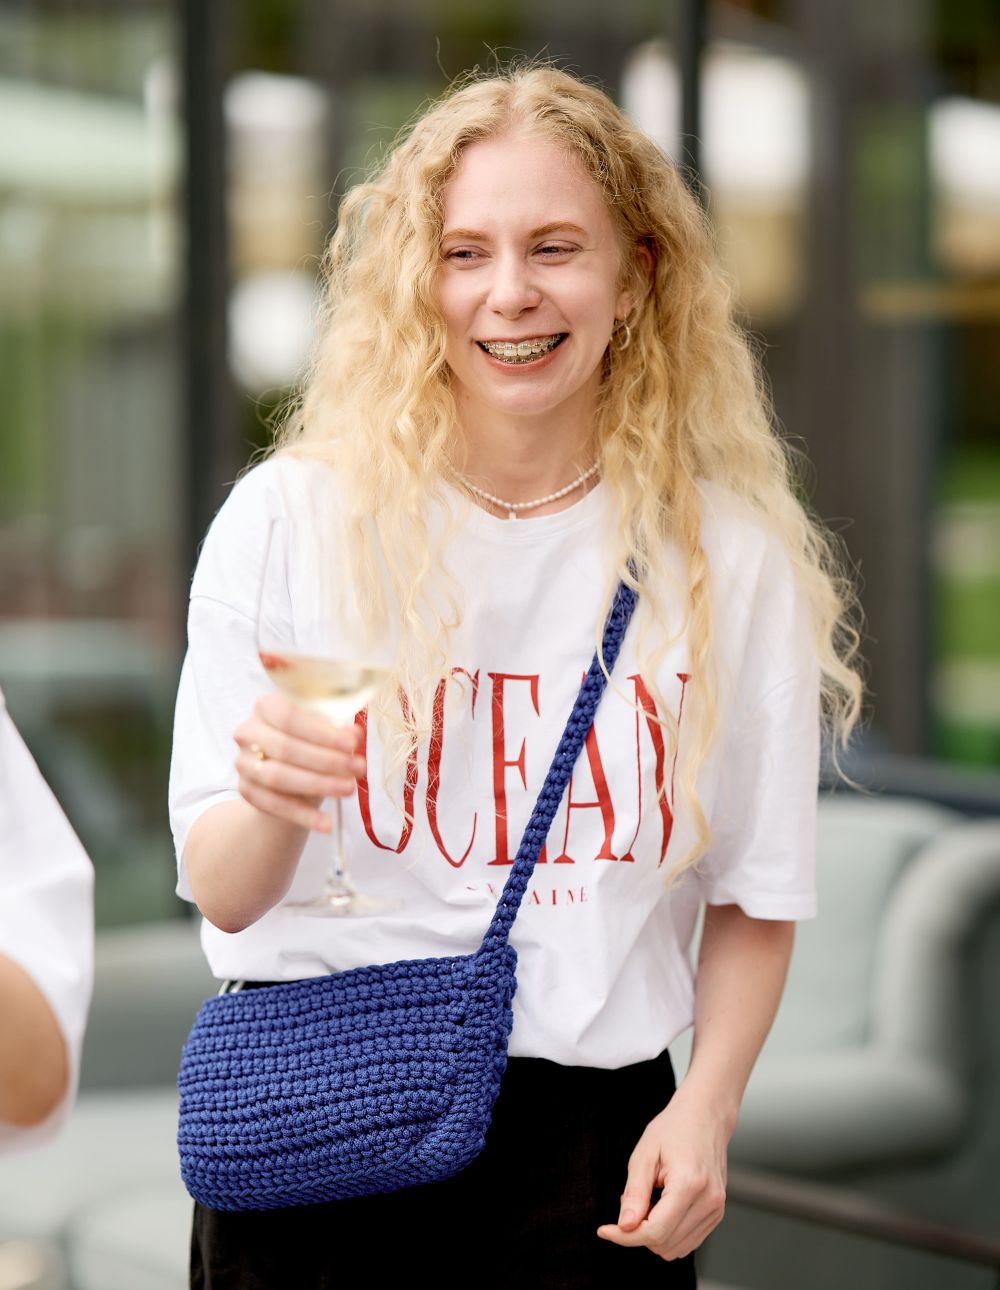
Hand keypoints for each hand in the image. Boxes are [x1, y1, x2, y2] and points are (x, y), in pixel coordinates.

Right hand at [233, 692, 366, 833]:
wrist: (288, 773)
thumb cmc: (309, 742)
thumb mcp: (323, 730)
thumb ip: (337, 728)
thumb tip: (354, 734)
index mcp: (266, 706)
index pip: (290, 716)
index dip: (322, 731)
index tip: (353, 743)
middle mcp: (248, 732)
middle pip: (285, 747)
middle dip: (326, 760)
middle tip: (358, 768)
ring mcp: (243, 762)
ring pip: (278, 777)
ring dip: (318, 785)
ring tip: (348, 789)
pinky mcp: (246, 790)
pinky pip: (275, 805)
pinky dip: (303, 816)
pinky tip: (327, 823)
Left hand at [596, 1088, 728, 1260]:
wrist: (705, 1116)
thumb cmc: (674, 1128)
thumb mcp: (644, 1153)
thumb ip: (634, 1193)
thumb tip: (625, 1226)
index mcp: (689, 1184)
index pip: (655, 1231)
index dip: (625, 1236)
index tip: (605, 1230)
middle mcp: (708, 1201)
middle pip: (664, 1243)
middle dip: (639, 1231)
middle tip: (633, 1199)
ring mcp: (716, 1209)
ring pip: (676, 1249)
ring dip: (655, 1234)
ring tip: (651, 1199)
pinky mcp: (717, 1214)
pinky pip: (688, 1242)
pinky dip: (669, 1233)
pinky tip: (663, 1207)